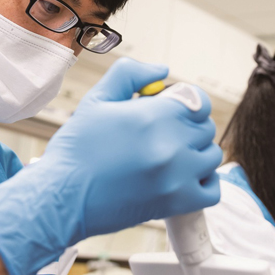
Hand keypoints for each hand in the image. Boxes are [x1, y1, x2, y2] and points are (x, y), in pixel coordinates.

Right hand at [0, 59, 221, 274]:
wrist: (62, 199)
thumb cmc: (76, 149)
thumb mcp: (97, 99)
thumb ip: (131, 74)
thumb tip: (162, 70)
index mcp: (154, 116)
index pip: (198, 101)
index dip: (185, 103)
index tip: (168, 111)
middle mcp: (171, 145)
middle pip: (204, 128)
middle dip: (186, 127)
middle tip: (160, 136)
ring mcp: (177, 177)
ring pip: (211, 156)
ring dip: (196, 154)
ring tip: (170, 157)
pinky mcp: (176, 204)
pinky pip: (213, 191)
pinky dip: (204, 183)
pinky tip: (183, 178)